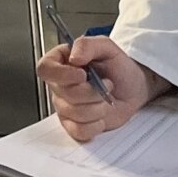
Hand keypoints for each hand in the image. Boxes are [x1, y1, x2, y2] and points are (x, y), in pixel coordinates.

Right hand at [33, 34, 166, 142]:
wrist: (132, 88)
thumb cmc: (118, 67)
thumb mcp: (107, 47)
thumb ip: (88, 45)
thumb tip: (73, 57)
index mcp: (62, 62)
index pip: (45, 68)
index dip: (61, 74)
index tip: (82, 75)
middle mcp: (60, 85)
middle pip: (64, 94)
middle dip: (92, 92)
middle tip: (107, 84)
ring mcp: (65, 107)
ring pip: (73, 114)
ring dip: (97, 108)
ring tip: (106, 99)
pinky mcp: (74, 125)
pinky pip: (78, 131)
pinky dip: (95, 125)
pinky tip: (101, 116)